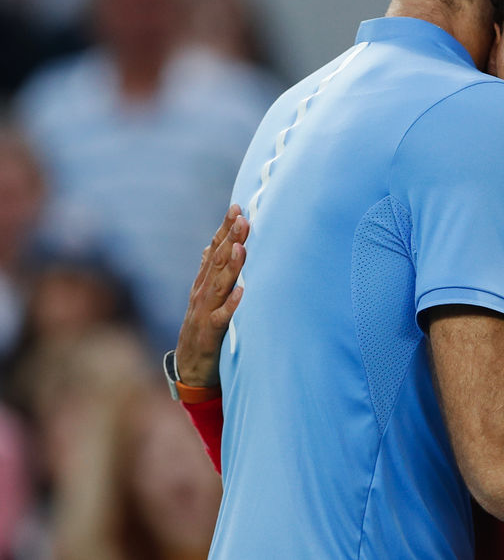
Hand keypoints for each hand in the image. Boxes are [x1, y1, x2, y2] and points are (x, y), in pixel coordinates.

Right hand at [176, 205, 248, 385]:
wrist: (189, 368)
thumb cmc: (205, 328)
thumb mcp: (208, 296)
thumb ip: (214, 271)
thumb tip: (219, 242)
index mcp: (204, 282)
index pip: (215, 249)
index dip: (225, 228)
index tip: (237, 206)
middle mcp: (203, 292)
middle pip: (218, 261)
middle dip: (231, 238)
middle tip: (243, 217)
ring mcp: (204, 312)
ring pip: (219, 285)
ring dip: (231, 265)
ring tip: (242, 246)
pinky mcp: (209, 334)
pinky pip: (221, 318)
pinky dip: (232, 304)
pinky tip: (242, 292)